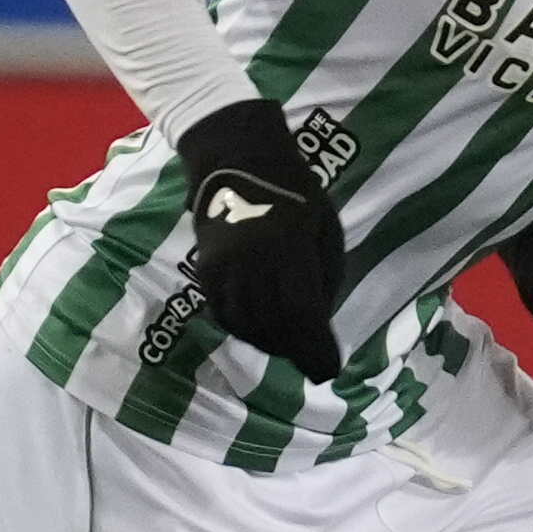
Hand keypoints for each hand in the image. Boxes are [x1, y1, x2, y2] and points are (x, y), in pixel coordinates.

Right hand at [175, 99, 343, 378]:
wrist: (238, 160)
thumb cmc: (296, 192)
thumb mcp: (326, 231)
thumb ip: (325, 279)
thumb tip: (320, 322)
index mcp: (289, 253)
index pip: (303, 319)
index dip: (316, 352)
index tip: (328, 371)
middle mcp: (251, 268)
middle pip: (273, 329)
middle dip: (296, 351)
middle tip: (311, 361)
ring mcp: (223, 271)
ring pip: (245, 327)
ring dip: (269, 343)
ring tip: (287, 346)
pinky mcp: (204, 271)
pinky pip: (223, 315)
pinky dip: (243, 329)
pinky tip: (259, 329)